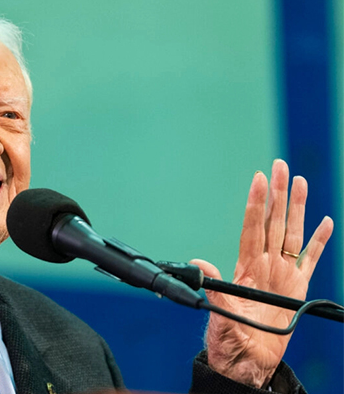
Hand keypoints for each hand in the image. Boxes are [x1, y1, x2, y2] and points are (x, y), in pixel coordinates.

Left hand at [190, 159, 333, 387]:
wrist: (248, 358)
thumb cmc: (230, 337)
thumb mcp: (220, 311)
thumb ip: (215, 287)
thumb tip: (200, 264)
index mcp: (247, 267)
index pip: (252, 227)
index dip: (256, 203)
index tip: (258, 179)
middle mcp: (265, 264)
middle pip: (273, 222)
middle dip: (277, 194)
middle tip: (280, 166)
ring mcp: (282, 274)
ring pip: (291, 233)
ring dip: (296, 208)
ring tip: (300, 182)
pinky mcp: (297, 288)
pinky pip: (310, 259)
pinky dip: (318, 241)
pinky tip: (323, 222)